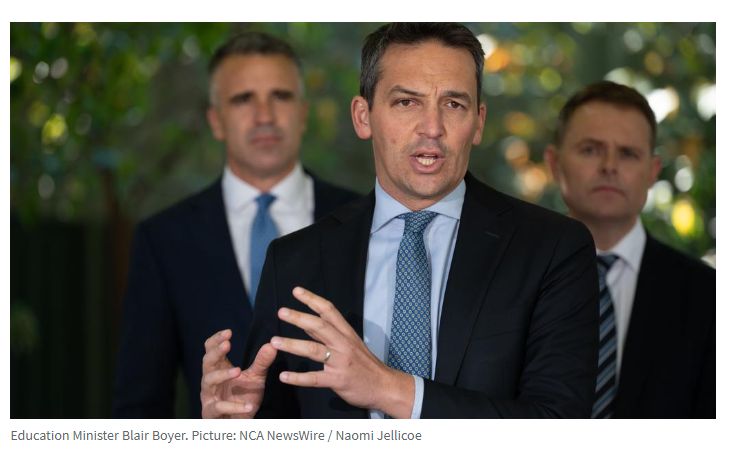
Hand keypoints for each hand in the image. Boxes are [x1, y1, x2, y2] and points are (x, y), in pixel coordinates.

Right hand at [200, 329, 276, 417]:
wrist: (241, 421)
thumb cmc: (244, 396)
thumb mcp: (256, 378)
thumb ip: (262, 362)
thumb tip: (272, 344)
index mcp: (218, 367)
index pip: (210, 349)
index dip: (217, 339)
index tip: (229, 332)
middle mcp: (210, 379)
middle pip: (207, 361)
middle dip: (216, 352)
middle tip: (227, 344)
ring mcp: (209, 395)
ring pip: (209, 381)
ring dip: (222, 375)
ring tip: (237, 371)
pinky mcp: (211, 412)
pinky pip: (219, 407)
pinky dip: (234, 406)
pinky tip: (248, 405)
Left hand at [270, 287, 414, 417]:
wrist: (385, 386)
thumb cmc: (365, 364)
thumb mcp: (351, 343)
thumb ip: (329, 334)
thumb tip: (306, 323)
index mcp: (346, 333)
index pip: (329, 311)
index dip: (312, 299)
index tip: (296, 291)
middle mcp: (343, 344)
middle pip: (320, 326)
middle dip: (299, 318)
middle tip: (281, 312)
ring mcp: (340, 362)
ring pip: (314, 350)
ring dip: (293, 345)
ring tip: (274, 341)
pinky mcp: (338, 380)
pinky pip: (315, 378)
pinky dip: (298, 378)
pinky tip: (284, 377)